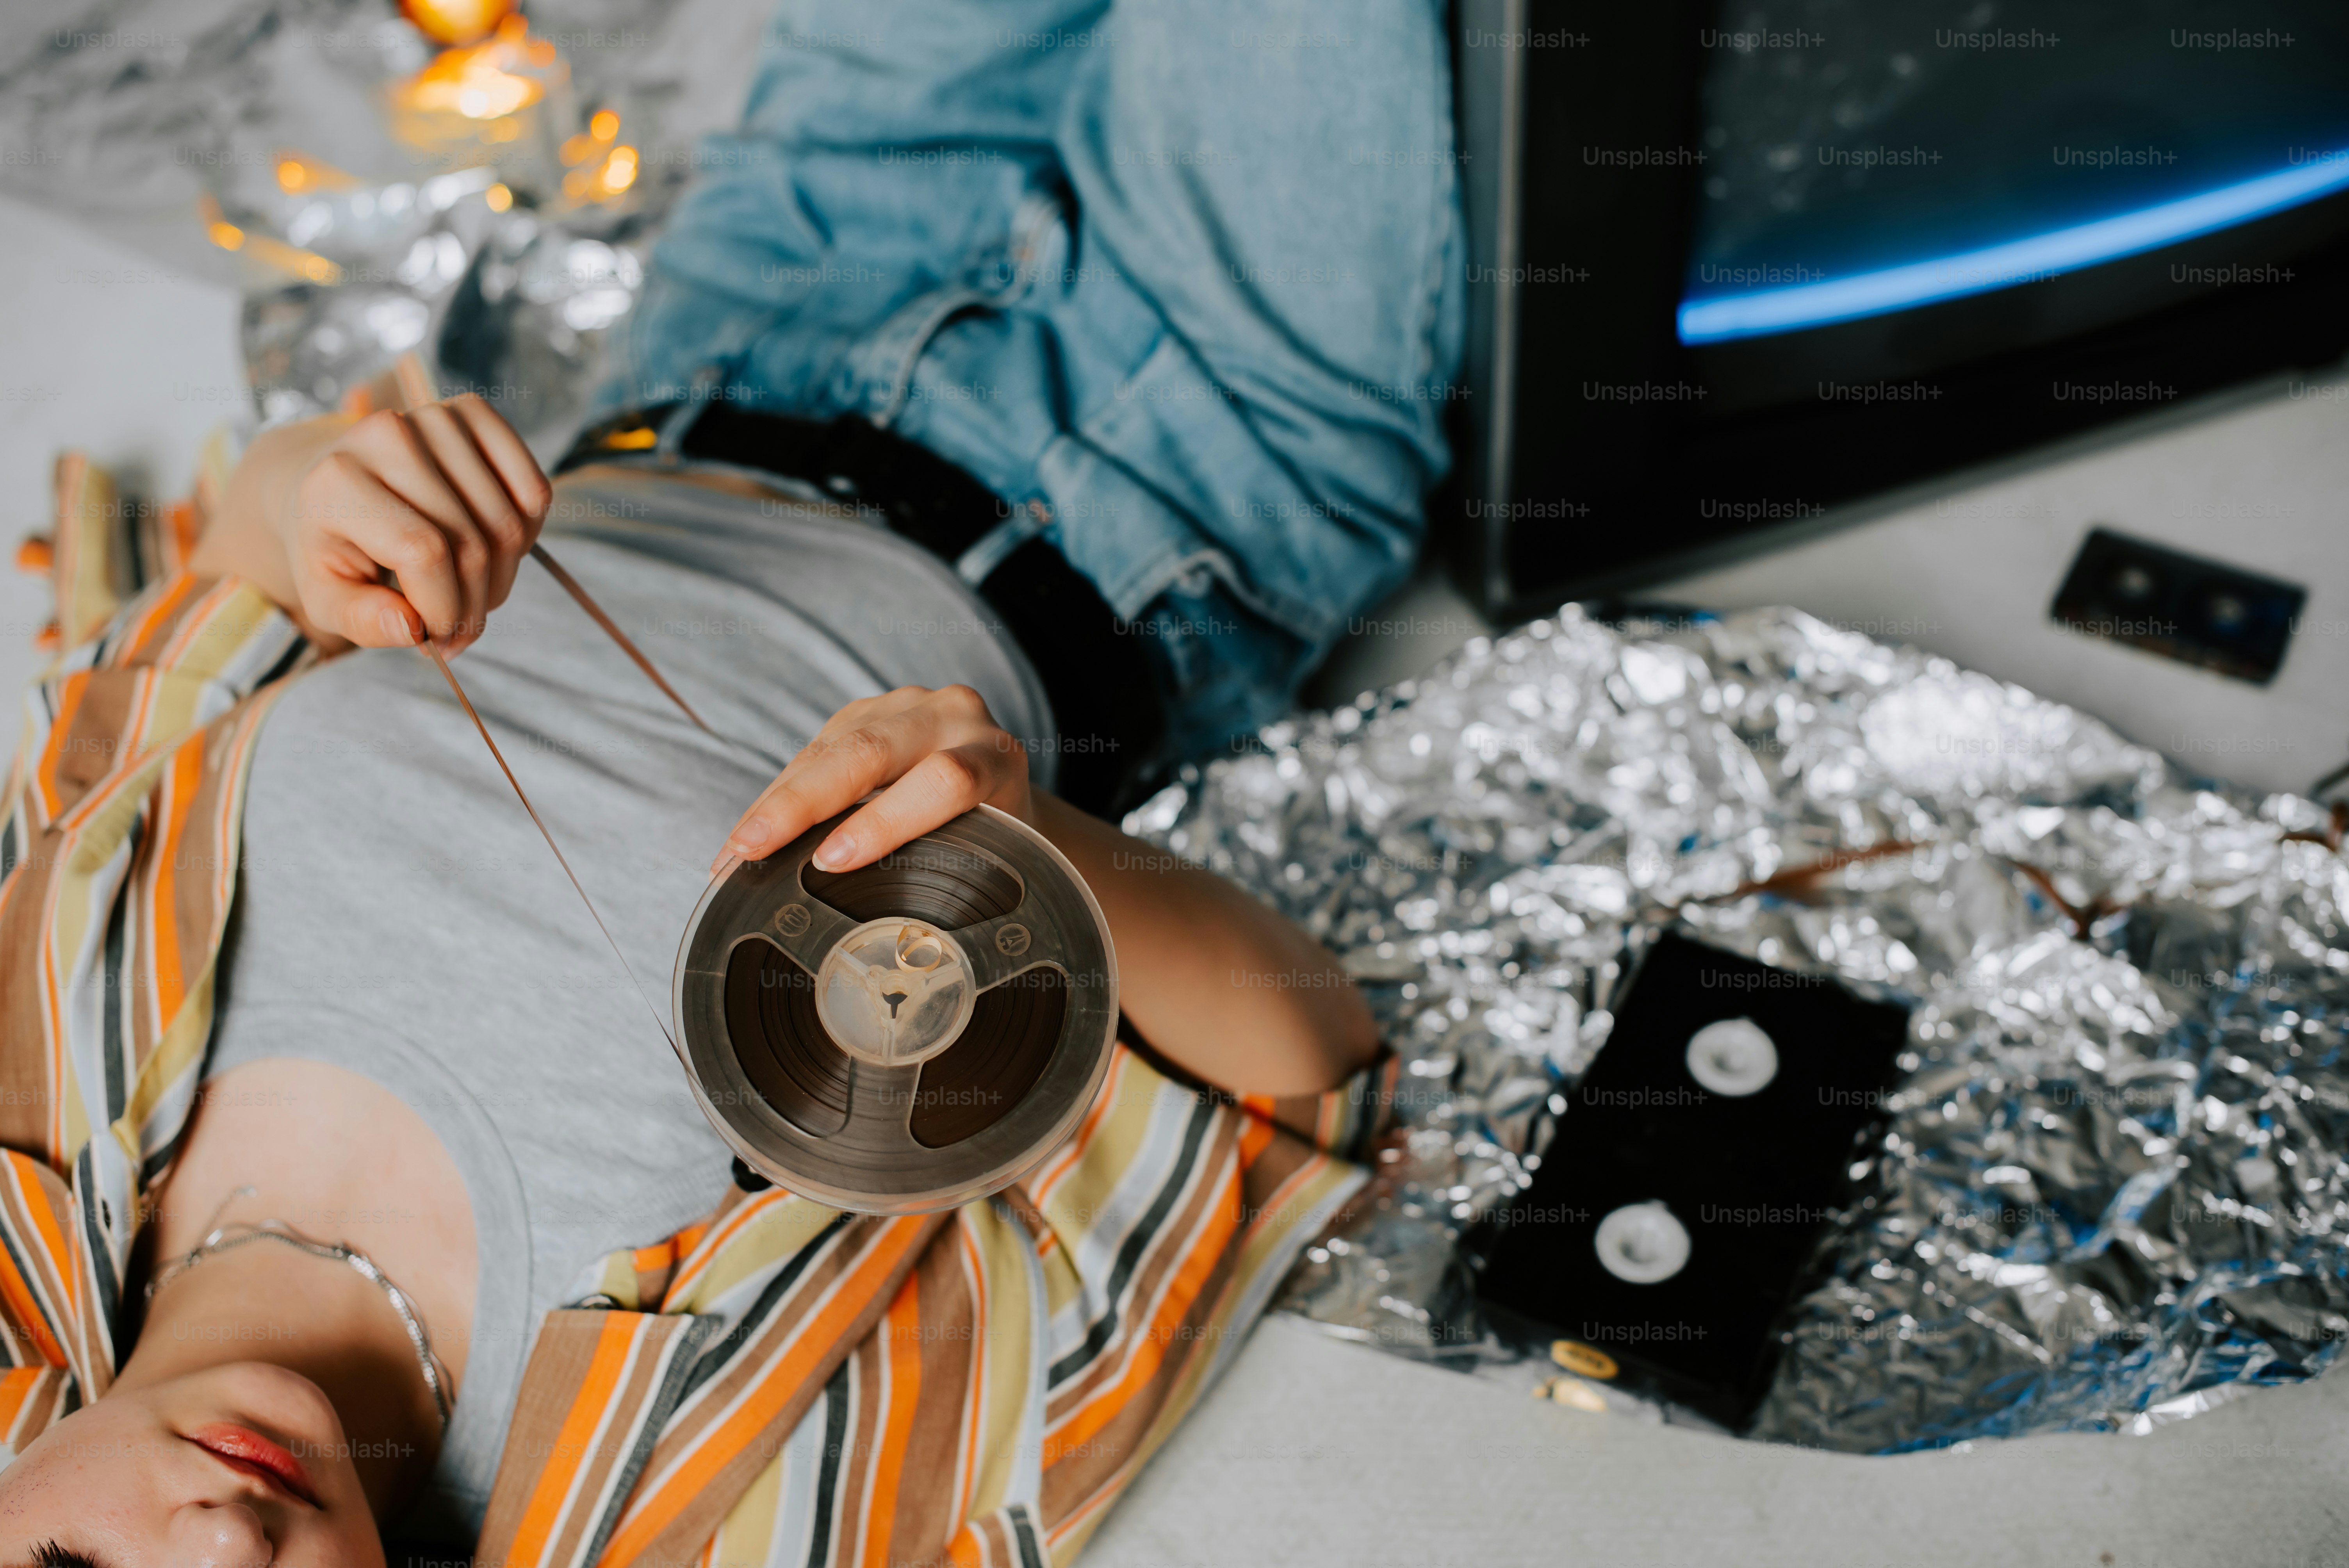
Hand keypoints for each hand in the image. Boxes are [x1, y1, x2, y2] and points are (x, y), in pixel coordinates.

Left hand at [278, 395, 551, 652]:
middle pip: (472, 541)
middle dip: (475, 603)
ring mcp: (434, 417)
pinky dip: (526, 534)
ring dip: (502, 576)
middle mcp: (386, 435)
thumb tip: (413, 630)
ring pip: (509, 522)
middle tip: (459, 628)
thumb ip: (362, 622)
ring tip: (470, 589)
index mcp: (337, 482)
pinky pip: (534, 490)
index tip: (437, 640)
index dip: (445, 609)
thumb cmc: (334, 546)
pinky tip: (493, 547)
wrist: (335, 483)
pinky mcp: (473, 412)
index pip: (424, 552)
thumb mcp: (326, 599)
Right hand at [715, 685, 1033, 873]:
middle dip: (802, 803)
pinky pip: (812, 751)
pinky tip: (745, 835)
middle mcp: (952, 716)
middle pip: (871, 750)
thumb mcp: (993, 854)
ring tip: (733, 856)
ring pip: (830, 749)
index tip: (833, 861)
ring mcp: (904, 706)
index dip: (886, 821)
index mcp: (995, 755)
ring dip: (775, 804)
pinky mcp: (864, 712)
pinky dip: (775, 796)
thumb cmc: (1001, 836)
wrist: (1001, 786)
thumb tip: (879, 936)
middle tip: (752, 849)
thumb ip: (949, 872)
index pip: (943, 780)